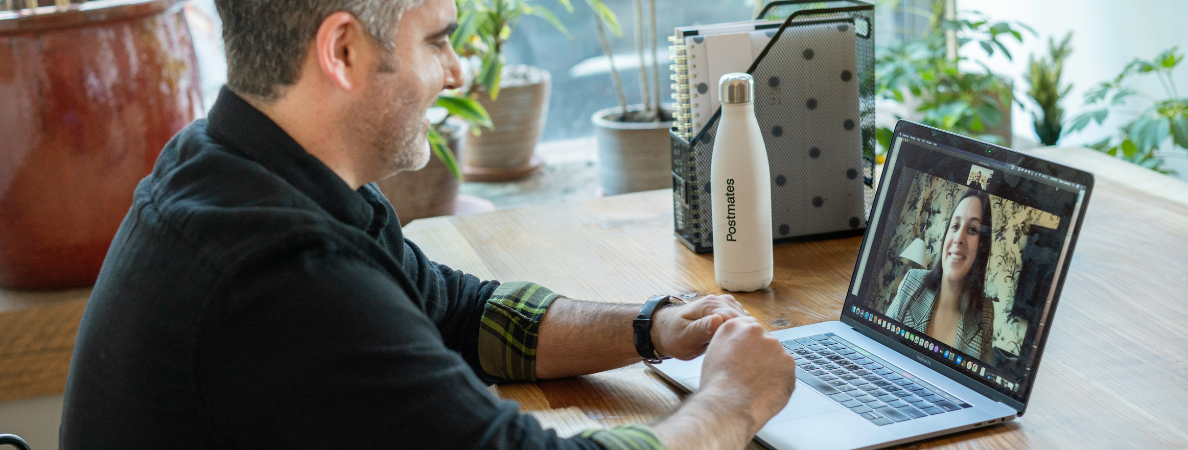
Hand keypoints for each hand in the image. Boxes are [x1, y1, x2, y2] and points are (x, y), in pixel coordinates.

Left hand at [651, 295, 748, 360]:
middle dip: (745, 336)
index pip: (736, 319)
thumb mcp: (685, 337)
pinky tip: (736, 344)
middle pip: (743, 319)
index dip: (741, 336)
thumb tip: (719, 320)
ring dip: (744, 334)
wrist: (665, 330)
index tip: (742, 351)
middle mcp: (719, 301)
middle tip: (741, 355)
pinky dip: (742, 332)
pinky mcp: (726, 312)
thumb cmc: (673, 335)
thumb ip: (702, 329)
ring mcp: (724, 305)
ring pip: (745, 320)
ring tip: (740, 350)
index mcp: (710, 305)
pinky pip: (741, 322)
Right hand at [698, 317, 796, 434]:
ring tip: (756, 385)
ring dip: (771, 368)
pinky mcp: (788, 362)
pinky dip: (779, 380)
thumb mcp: (714, 353)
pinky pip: (785, 371)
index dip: (749, 345)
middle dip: (761, 356)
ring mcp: (775, 346)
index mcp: (735, 326)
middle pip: (765, 341)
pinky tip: (765, 390)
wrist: (728, 404)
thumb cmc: (717, 385)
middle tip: (751, 374)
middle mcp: (757, 331)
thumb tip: (741, 347)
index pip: (749, 328)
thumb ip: (730, 343)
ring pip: (776, 356)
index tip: (748, 356)